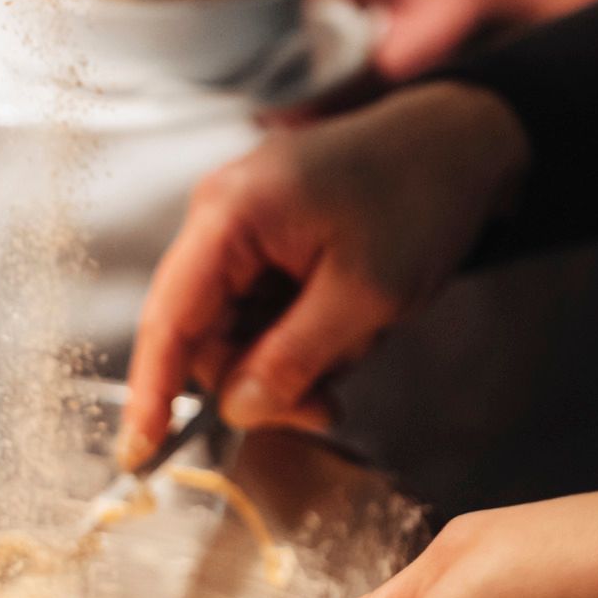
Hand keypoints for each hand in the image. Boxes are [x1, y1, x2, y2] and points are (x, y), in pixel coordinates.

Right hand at [121, 82, 528, 460]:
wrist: (460, 142)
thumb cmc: (418, 201)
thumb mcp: (364, 295)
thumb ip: (293, 357)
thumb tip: (236, 411)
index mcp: (231, 213)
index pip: (169, 316)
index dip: (151, 390)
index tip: (137, 455)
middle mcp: (220, 214)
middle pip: (201, 329)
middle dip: (254, 379)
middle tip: (323, 410)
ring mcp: (240, 222)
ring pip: (232, 325)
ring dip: (284, 360)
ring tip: (353, 351)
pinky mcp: (265, 235)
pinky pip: (258, 306)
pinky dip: (296, 334)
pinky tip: (346, 328)